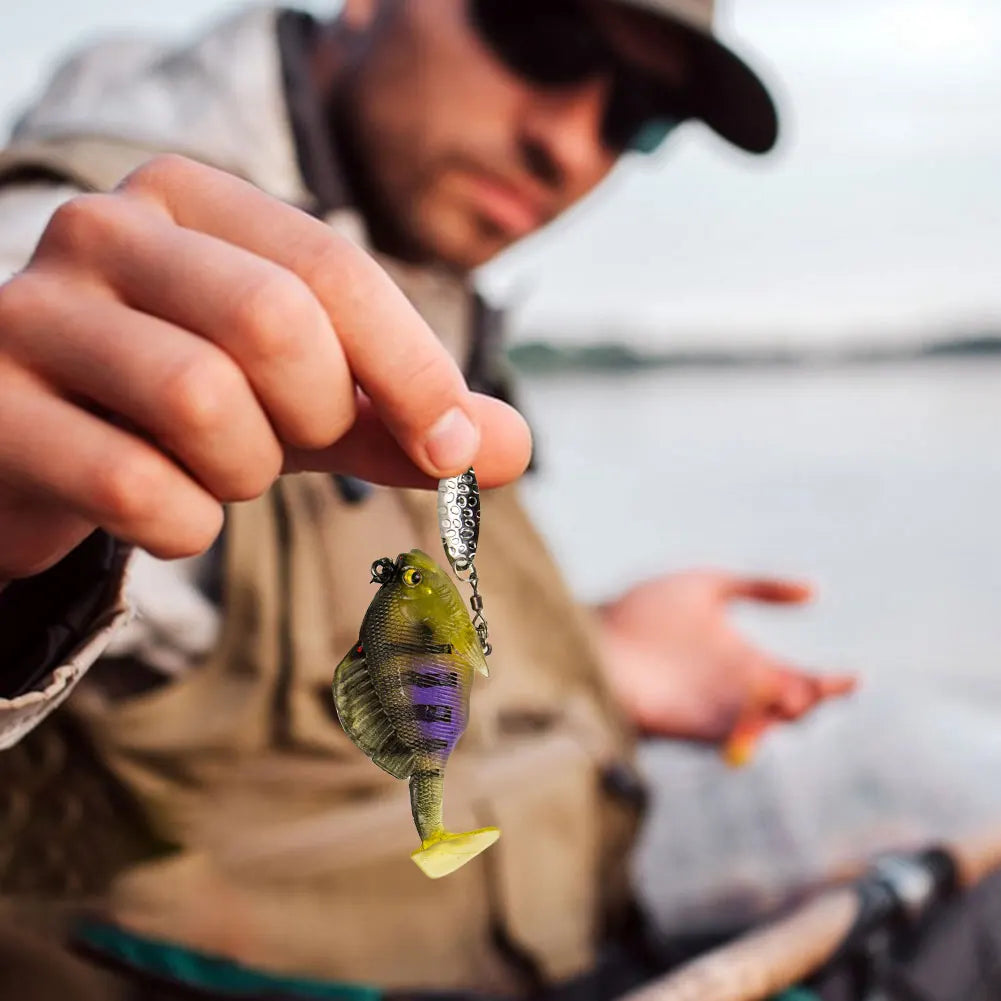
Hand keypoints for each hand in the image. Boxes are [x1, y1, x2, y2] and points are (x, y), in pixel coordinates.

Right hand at [0, 156, 530, 579]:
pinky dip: (185, 525)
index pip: (333, 269)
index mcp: (193, 200)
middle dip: (318, 413)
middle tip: (296, 441)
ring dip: (245, 470)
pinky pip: (137, 488)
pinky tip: (167, 510)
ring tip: (219, 468)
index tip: (456, 447)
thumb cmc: (193, 409)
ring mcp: (34, 314)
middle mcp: (105, 231)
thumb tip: (517, 449)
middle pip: (273, 321)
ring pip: (202, 402)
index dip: (414, 368)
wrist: (49, 446)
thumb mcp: (310, 398)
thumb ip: (407, 415)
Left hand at [596, 570, 855, 759]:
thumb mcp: (705, 585)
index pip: (801, 679)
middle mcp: (738, 692)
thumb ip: (757, 586)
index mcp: (747, 660)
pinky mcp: (691, 729)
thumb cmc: (641, 611)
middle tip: (808, 684)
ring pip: (768, 726)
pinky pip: (732, 738)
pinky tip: (757, 711)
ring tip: (788, 692)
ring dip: (783, 716)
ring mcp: (716, 713)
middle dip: (811, 701)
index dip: (831, 683)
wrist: (590, 634)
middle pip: (793, 708)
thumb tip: (815, 591)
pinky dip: (750, 731)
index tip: (852, 677)